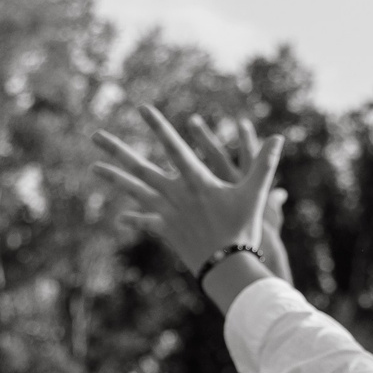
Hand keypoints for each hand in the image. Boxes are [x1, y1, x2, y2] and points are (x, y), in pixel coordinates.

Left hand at [94, 106, 283, 281]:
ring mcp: (167, 212)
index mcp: (195, 180)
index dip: (158, 126)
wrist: (228, 264)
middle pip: (139, 166)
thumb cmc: (243, 227)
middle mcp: (175, 193)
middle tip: (95, 134)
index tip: (142, 108)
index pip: (172, 146)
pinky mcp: (166, 231)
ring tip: (93, 166)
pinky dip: (134, 219)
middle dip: (117, 149)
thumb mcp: (256, 193)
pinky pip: (146, 222)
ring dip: (113, 177)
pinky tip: (119, 216)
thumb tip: (279, 138)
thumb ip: (264, 163)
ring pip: (134, 191)